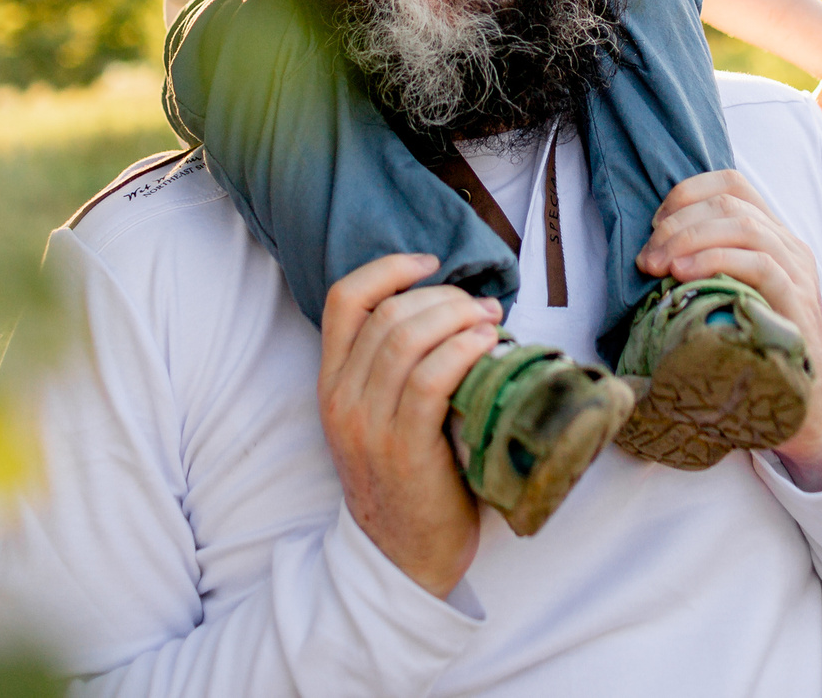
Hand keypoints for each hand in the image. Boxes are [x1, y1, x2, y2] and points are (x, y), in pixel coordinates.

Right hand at [317, 253, 499, 595]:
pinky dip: (463, 350)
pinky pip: (431, 379)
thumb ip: (393, 370)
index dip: (388, 268)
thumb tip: (450, 311)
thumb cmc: (406, 480)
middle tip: (482, 305)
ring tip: (491, 320)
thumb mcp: (378, 418)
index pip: (344, 300)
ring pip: (408, 338)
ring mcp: (369, 425)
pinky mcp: (403, 448)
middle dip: (444, 295)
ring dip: (459, 316)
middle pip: (389, 314)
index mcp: (331, 384)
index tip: (430, 263)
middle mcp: (342, 399)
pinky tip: (488, 344)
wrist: (400, 557)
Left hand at [637, 172, 821, 488]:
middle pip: (729, 202)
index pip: (732, 185)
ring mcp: (798, 273)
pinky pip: (759, 263)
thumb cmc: (755, 352)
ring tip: (657, 266)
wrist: (806, 407)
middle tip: (646, 257)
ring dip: (688, 239)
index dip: (686, 195)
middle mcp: (790, 247)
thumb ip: (705, 269)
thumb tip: (650, 253)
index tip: (654, 226)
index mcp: (773, 238)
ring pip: (742, 225)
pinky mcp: (797, 302)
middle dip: (677, 223)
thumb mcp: (727, 298)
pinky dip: (714, 260)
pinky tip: (682, 276)